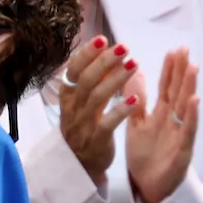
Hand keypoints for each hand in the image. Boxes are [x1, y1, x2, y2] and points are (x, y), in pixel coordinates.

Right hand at [59, 36, 137, 182]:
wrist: (78, 164)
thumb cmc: (83, 126)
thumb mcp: (80, 102)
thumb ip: (91, 79)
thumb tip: (105, 51)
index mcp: (68, 95)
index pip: (74, 70)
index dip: (87, 54)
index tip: (103, 39)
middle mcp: (73, 108)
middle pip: (87, 80)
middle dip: (105, 62)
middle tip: (124, 48)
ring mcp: (83, 124)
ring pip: (97, 97)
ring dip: (116, 79)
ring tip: (134, 64)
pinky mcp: (96, 140)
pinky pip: (108, 123)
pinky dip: (121, 110)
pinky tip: (134, 98)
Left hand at [123, 47, 198, 202]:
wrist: (148, 187)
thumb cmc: (145, 156)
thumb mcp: (136, 124)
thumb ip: (137, 101)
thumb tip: (135, 73)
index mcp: (162, 114)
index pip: (167, 87)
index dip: (170, 69)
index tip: (173, 50)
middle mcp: (173, 121)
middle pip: (178, 92)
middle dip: (181, 72)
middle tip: (185, 50)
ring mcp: (180, 134)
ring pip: (186, 107)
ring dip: (190, 88)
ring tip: (192, 68)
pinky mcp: (183, 150)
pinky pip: (188, 131)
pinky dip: (192, 116)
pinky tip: (195, 101)